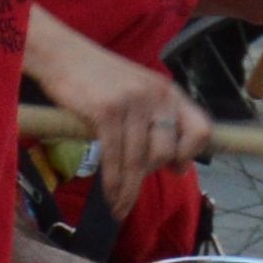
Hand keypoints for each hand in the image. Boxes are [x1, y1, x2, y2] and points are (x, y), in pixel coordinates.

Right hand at [44, 38, 203, 204]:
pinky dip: (113, 183)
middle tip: (132, 183)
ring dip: (128, 191)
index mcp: (169, 92)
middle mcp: (157, 95)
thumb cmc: (98, 79)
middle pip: (166, 152)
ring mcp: (132, 103)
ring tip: (119, 208)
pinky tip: (109, 196)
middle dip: (149, 174)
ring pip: (139, 161)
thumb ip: (159, 123)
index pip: (201, 129)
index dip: (190, 155)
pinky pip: (115, 158)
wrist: (62, 55)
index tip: (174, 169)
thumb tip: (179, 168)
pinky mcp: (107, 111)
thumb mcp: (138, 93)